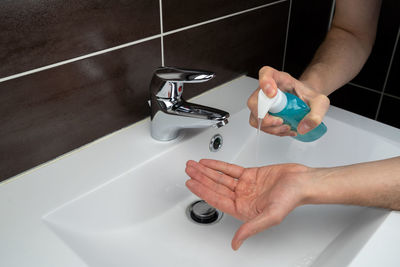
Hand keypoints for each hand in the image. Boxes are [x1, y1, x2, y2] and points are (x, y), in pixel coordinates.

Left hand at [185, 159, 309, 249]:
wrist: (302, 181)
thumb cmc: (290, 198)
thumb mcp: (270, 216)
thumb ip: (250, 228)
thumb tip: (236, 243)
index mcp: (243, 209)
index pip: (217, 199)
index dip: (202, 191)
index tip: (190, 184)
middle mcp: (242, 198)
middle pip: (215, 187)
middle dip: (200, 178)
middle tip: (188, 171)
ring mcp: (245, 185)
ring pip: (220, 177)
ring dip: (206, 171)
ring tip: (194, 165)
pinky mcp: (250, 175)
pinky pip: (230, 170)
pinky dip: (218, 165)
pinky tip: (208, 163)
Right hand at [247, 66, 329, 135]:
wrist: (307, 102)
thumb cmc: (309, 97)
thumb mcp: (320, 102)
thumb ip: (315, 114)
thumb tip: (303, 127)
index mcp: (279, 79)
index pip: (266, 74)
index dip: (265, 83)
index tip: (273, 93)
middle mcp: (267, 90)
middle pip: (254, 101)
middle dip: (265, 116)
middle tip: (280, 120)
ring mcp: (264, 104)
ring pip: (255, 117)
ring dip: (269, 127)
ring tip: (285, 126)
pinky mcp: (264, 115)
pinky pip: (261, 125)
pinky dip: (273, 131)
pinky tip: (285, 129)